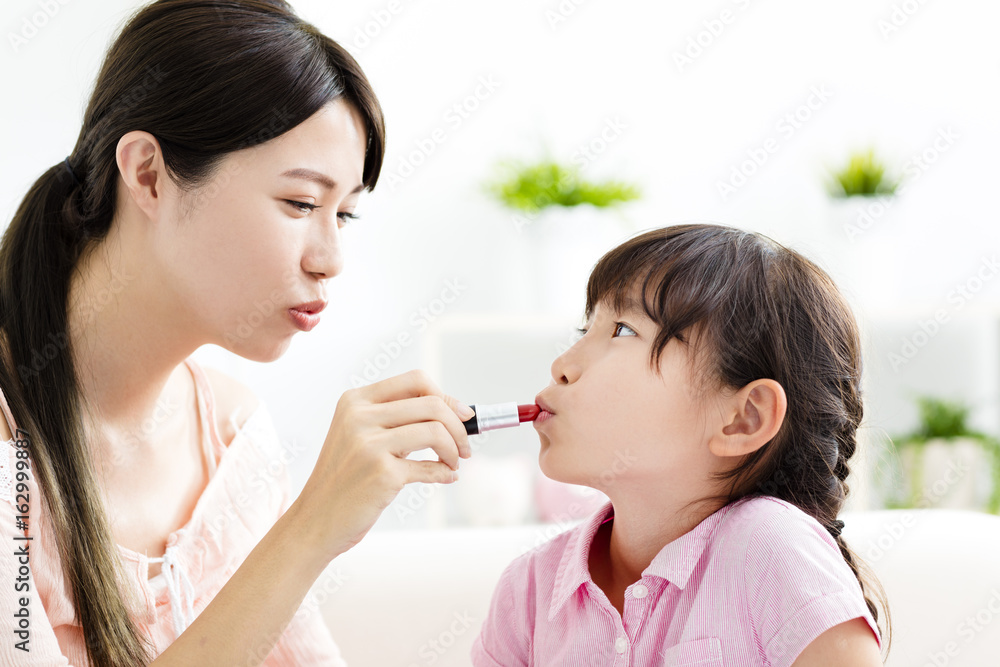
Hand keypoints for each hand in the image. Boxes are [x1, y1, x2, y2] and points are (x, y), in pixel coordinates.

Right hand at [290, 369, 473, 560]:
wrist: (315, 521)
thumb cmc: (346, 479)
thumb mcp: (360, 437)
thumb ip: (398, 420)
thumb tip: (458, 412)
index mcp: (355, 401)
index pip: (415, 380)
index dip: (446, 396)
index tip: (462, 416)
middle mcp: (359, 417)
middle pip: (432, 404)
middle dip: (459, 426)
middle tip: (465, 447)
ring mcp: (369, 444)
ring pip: (436, 431)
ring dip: (455, 449)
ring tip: (453, 463)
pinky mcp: (381, 473)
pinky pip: (431, 466)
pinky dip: (445, 472)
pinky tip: (445, 476)